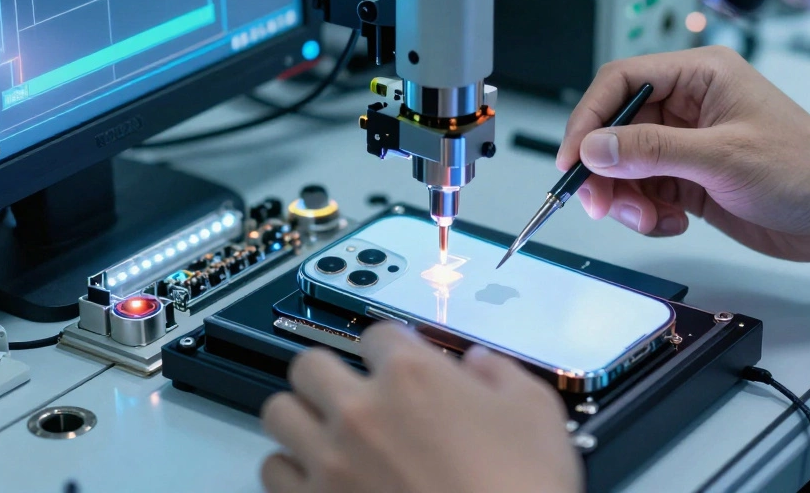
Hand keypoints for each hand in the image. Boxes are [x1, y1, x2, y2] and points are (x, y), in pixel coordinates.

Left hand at [260, 323, 581, 492]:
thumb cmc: (521, 489)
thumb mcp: (537, 414)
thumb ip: (501, 374)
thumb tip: (480, 363)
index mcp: (411, 374)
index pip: (376, 334)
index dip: (392, 348)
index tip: (400, 363)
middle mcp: (359, 409)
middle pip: (308, 364)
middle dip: (332, 373)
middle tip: (355, 392)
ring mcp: (328, 460)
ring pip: (279, 412)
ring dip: (303, 417)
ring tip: (329, 432)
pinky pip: (273, 471)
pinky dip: (292, 471)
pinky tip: (320, 477)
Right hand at [557, 47, 809, 274]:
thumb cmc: (808, 170)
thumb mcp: (723, 158)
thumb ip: (652, 150)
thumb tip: (594, 148)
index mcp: (700, 76)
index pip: (622, 82)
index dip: (589, 118)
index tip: (573, 158)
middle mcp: (690, 105)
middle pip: (616, 128)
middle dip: (605, 169)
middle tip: (599, 202)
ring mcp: (689, 143)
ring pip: (626, 165)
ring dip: (626, 197)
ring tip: (648, 219)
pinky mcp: (692, 178)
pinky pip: (646, 191)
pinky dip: (647, 212)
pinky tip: (673, 222)